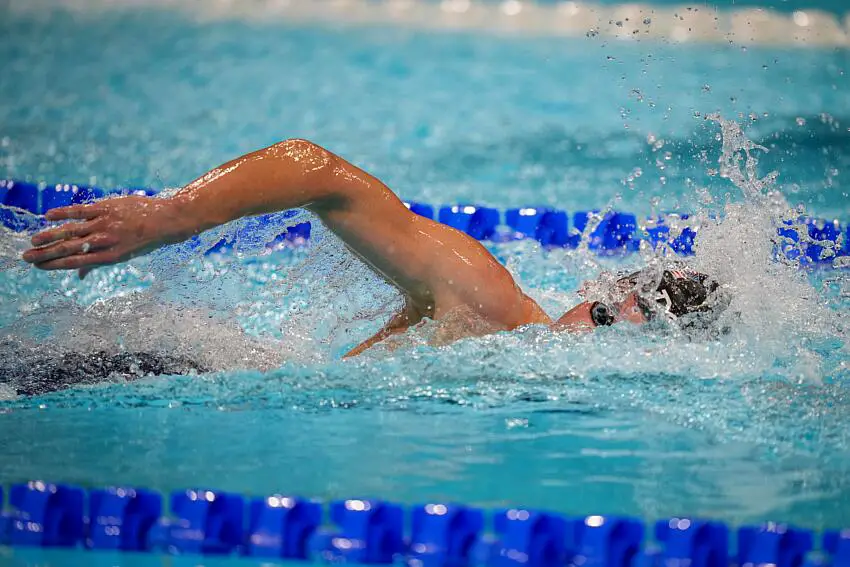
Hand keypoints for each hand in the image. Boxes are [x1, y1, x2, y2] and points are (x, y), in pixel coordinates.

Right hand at [22, 195, 178, 278]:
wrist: (168, 220)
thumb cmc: (145, 239)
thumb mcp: (125, 255)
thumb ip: (98, 263)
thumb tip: (78, 277)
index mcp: (111, 256)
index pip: (76, 262)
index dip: (55, 265)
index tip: (38, 266)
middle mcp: (106, 241)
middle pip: (70, 249)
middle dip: (46, 254)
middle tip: (27, 257)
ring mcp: (106, 224)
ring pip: (72, 231)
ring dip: (50, 236)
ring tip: (33, 241)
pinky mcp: (108, 207)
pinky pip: (81, 211)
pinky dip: (64, 213)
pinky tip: (48, 216)